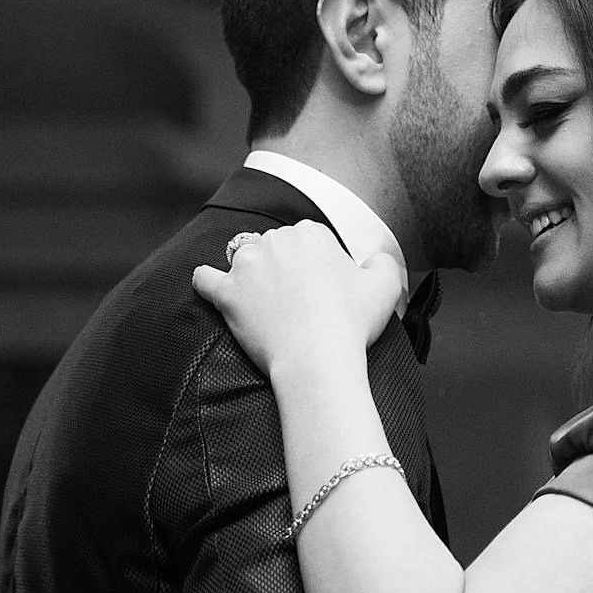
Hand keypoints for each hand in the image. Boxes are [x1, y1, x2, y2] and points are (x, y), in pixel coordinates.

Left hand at [193, 223, 400, 378]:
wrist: (318, 359)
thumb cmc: (352, 323)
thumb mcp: (386, 285)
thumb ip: (383, 262)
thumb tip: (374, 259)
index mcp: (310, 234)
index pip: (310, 242)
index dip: (319, 268)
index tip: (325, 293)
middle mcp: (274, 242)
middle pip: (276, 249)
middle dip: (286, 270)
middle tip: (301, 304)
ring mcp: (246, 267)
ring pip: (245, 261)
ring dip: (253, 275)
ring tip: (266, 302)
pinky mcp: (227, 294)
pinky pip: (206, 279)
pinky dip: (207, 280)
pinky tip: (210, 284)